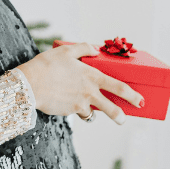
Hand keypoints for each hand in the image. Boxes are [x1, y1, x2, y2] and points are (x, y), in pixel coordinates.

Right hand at [14, 42, 143, 123]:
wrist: (29, 84)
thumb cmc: (46, 65)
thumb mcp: (66, 51)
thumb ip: (83, 48)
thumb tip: (94, 49)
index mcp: (92, 76)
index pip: (119, 87)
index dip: (132, 95)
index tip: (140, 101)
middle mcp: (89, 92)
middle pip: (112, 108)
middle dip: (120, 115)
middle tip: (124, 119)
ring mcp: (80, 104)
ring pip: (93, 114)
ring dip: (95, 115)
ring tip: (92, 114)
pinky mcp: (69, 112)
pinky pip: (78, 113)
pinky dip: (77, 111)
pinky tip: (71, 106)